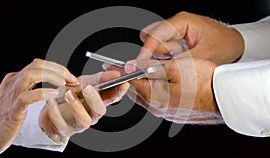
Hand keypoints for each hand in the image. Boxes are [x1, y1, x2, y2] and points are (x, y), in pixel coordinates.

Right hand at [0, 58, 77, 156]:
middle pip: (37, 65)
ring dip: (51, 76)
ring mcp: (12, 95)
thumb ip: (29, 87)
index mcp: (15, 79)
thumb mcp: (17, 96)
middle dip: (58, 69)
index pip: (39, 64)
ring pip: (30, 75)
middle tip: (72, 79)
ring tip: (64, 83)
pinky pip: (27, 97)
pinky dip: (42, 93)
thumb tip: (51, 84)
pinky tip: (54, 94)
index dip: (57, 68)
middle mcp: (13, 83)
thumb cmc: (4, 116)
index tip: (71, 77)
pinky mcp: (12, 110)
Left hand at [39, 70, 129, 136]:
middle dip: (95, 99)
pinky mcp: (64, 130)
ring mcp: (79, 124)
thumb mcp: (83, 84)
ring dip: (76, 106)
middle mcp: (91, 115)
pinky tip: (51, 100)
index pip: (112, 97)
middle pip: (100, 110)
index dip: (119, 91)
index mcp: (98, 102)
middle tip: (88, 87)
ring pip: (84, 120)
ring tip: (68, 93)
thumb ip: (97, 79)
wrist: (50, 109)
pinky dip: (55, 111)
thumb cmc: (69, 96)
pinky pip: (61, 123)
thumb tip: (114, 73)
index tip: (123, 83)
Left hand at [104, 57, 222, 123]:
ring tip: (142, 72)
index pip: (130, 83)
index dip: (119, 72)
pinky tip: (160, 82)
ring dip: (143, 83)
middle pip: (137, 91)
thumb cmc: (203, 80)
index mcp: (155, 97)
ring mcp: (167, 112)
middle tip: (124, 67)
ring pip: (148, 95)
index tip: (109, 66)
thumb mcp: (174, 67)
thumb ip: (149, 67)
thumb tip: (130, 66)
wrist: (226, 97)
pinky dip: (155, 89)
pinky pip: (159, 100)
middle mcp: (158, 108)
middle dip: (129, 78)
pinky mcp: (175, 112)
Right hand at [137, 11, 243, 64]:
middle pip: (151, 38)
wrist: (236, 45)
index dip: (146, 50)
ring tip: (181, 59)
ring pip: (157, 46)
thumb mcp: (205, 54)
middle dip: (154, 53)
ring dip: (163, 57)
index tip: (140, 63)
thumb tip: (163, 69)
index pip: (156, 34)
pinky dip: (167, 59)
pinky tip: (180, 60)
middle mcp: (175, 25)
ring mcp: (175, 33)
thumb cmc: (225, 44)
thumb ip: (182, 62)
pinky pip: (163, 51)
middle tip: (166, 62)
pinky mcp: (176, 41)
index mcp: (182, 21)